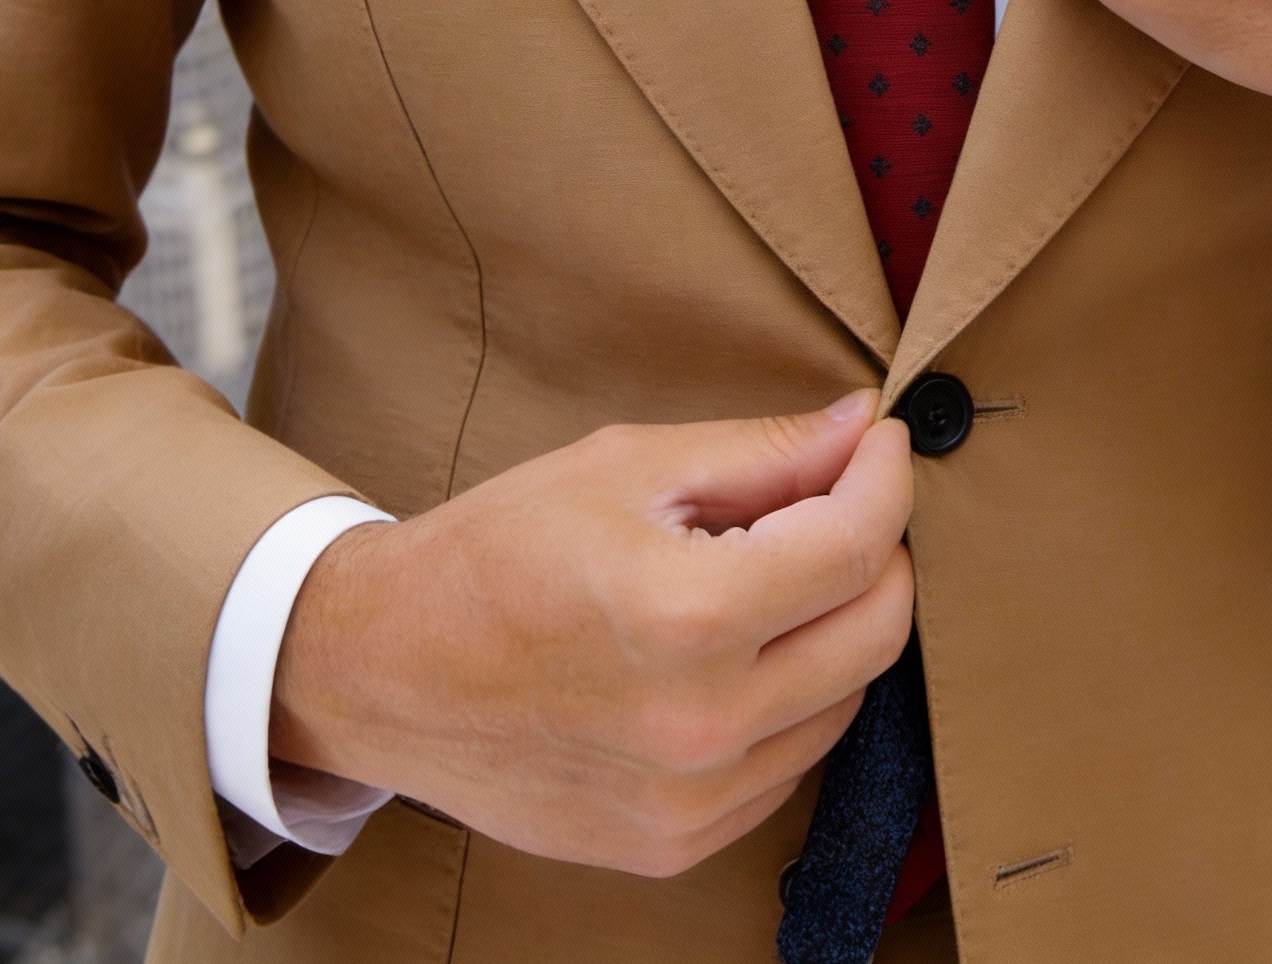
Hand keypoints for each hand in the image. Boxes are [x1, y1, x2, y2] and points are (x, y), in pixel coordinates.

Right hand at [269, 392, 913, 877]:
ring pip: (846, 700)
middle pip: (876, 632)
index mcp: (684, 615)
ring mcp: (691, 801)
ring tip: (771, 573)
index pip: (854, 545)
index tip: (881, 442)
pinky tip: (737, 649)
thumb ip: (763, 452)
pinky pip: (791, 762)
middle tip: (840, 499)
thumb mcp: (626, 466)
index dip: (886, 479)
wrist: (385, 672)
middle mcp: (700, 724)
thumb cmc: (497, 552)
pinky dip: (794, 696)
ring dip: (837, 625)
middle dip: (879, 550)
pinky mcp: (676, 844)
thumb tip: (863, 428)